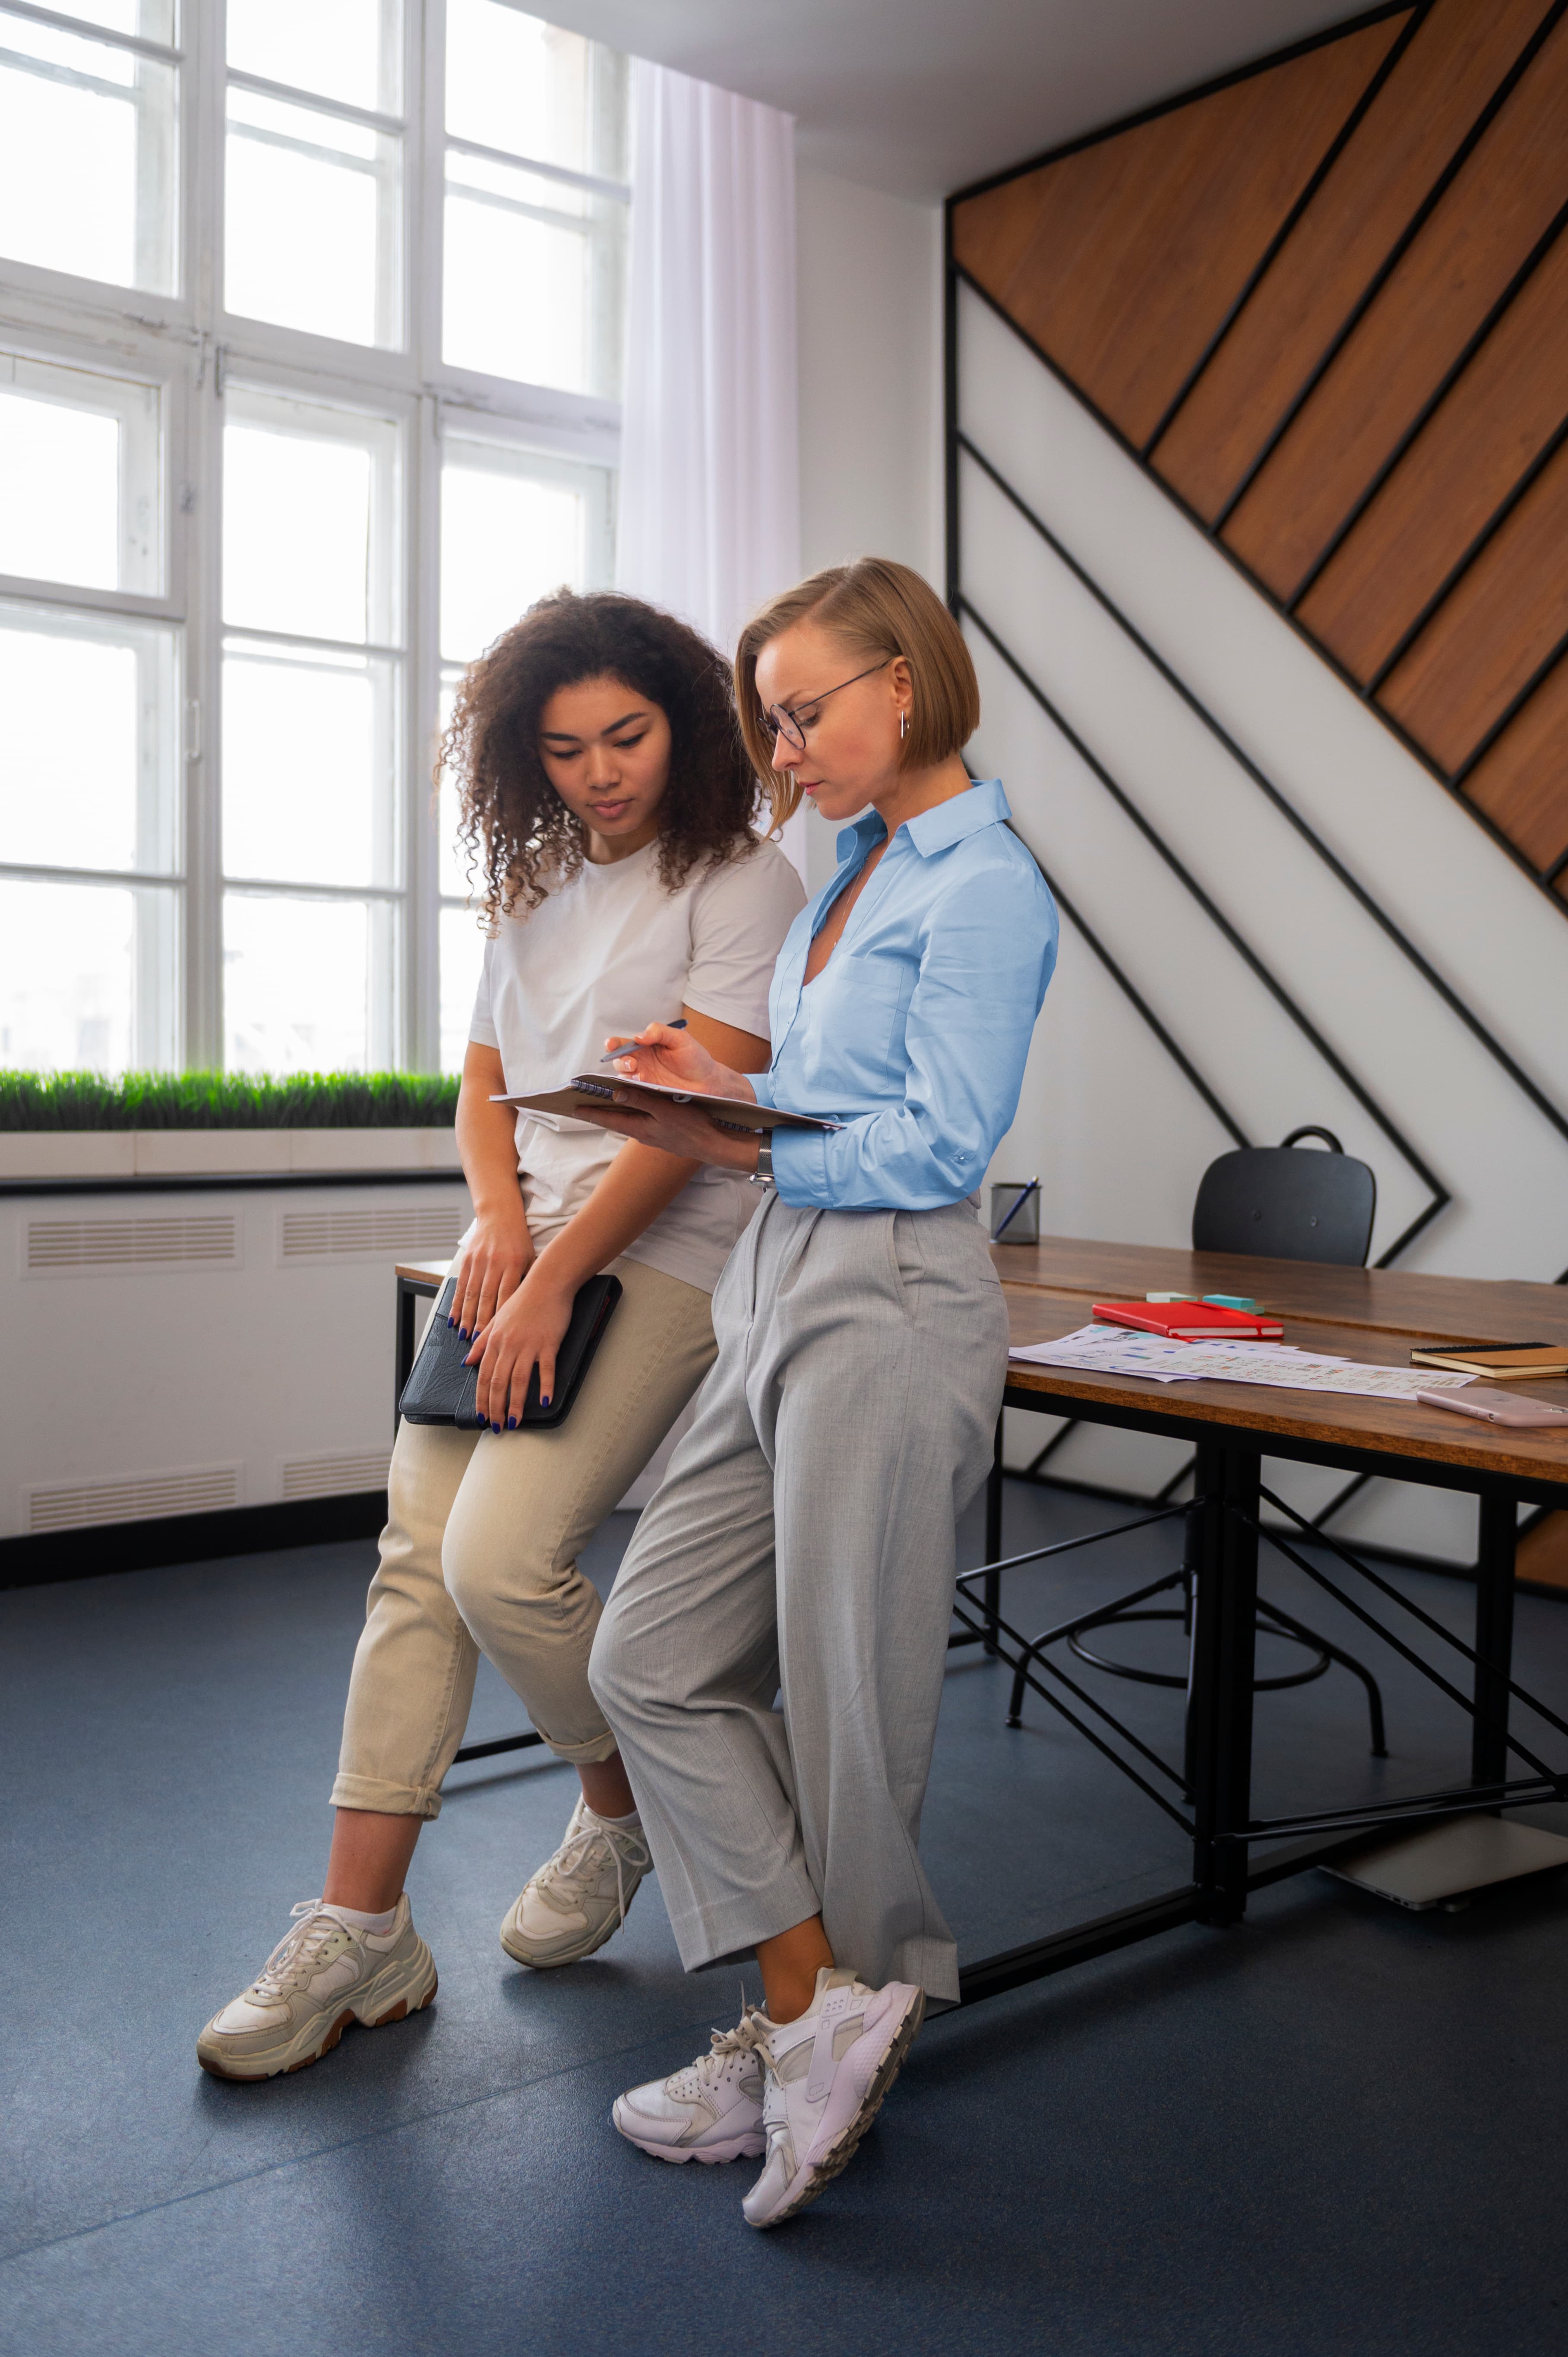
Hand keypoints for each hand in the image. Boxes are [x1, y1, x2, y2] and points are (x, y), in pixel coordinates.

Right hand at [447, 1204, 533, 1340]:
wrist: (500, 1216)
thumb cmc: (519, 1241)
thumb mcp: (530, 1258)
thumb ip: (526, 1281)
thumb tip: (523, 1310)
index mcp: (513, 1263)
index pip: (506, 1294)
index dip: (500, 1316)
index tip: (497, 1334)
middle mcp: (494, 1263)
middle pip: (486, 1297)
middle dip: (481, 1321)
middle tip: (478, 1341)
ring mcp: (478, 1261)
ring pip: (471, 1294)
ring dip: (467, 1317)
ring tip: (464, 1335)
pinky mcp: (466, 1260)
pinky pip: (460, 1286)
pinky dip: (456, 1304)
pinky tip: (454, 1318)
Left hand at [464, 1260, 574, 1427]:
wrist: (547, 1282)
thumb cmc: (523, 1300)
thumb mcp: (497, 1320)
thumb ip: (481, 1343)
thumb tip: (467, 1362)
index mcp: (494, 1340)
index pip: (484, 1376)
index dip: (482, 1399)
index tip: (482, 1416)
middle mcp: (508, 1344)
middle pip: (498, 1382)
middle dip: (496, 1408)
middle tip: (498, 1426)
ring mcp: (529, 1344)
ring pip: (518, 1380)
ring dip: (515, 1404)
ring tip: (515, 1421)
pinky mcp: (548, 1343)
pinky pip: (546, 1369)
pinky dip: (545, 1386)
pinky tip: (544, 1401)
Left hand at [576, 1090, 759, 1170]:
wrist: (716, 1144)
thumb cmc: (693, 1126)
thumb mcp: (666, 1109)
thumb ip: (642, 1099)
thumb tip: (616, 1093)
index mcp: (640, 1128)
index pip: (608, 1119)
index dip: (589, 1112)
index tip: (572, 1106)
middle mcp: (643, 1133)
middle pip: (614, 1120)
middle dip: (597, 1111)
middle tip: (579, 1102)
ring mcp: (653, 1134)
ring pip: (627, 1120)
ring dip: (614, 1110)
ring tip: (600, 1100)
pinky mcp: (663, 1133)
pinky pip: (640, 1120)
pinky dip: (631, 1111)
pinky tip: (631, 1105)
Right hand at [603, 1020, 753, 1102]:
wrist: (708, 1081)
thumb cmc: (695, 1057)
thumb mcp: (680, 1038)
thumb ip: (659, 1031)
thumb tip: (639, 1036)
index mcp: (646, 1045)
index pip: (623, 1043)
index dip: (613, 1044)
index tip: (611, 1045)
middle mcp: (641, 1061)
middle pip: (619, 1060)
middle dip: (620, 1061)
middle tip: (632, 1063)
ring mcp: (644, 1077)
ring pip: (623, 1076)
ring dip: (626, 1075)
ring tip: (639, 1075)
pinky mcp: (648, 1091)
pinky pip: (633, 1090)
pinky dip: (633, 1087)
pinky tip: (641, 1084)